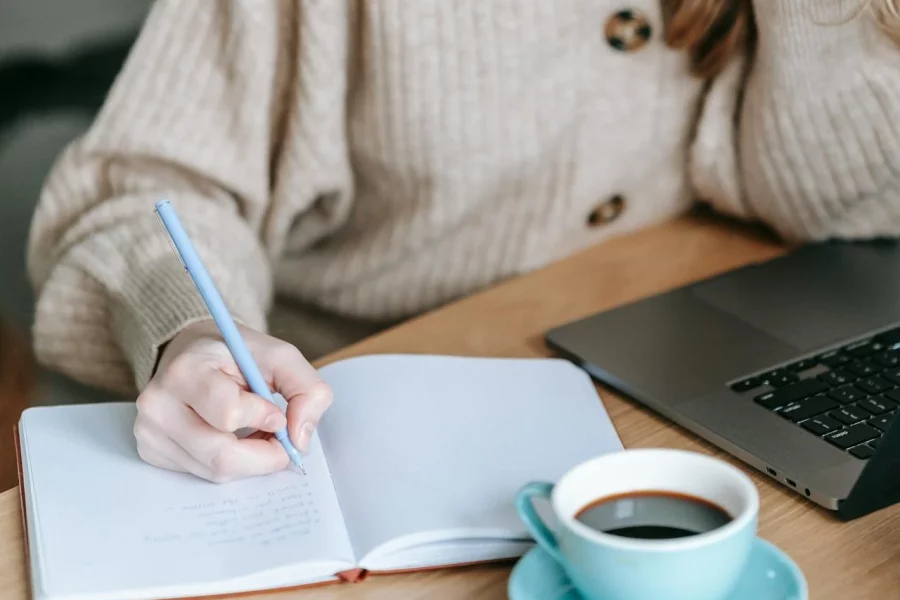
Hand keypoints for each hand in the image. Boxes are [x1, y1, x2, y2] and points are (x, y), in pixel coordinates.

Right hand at [134, 320, 331, 482]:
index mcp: (186, 370)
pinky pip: (201, 474)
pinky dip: (227, 463)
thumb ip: (307, 391)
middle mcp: (158, 402)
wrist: (192, 351)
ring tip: (255, 432)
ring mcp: (149, 430)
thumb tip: (300, 440)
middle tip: (279, 439)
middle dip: (263, 454)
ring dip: (248, 459)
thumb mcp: (281, 357)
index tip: (276, 411)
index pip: (229, 414)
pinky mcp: (151, 451)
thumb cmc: (236, 355)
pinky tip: (231, 439)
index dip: (264, 418)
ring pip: (214, 470)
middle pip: (221, 455)